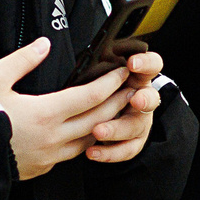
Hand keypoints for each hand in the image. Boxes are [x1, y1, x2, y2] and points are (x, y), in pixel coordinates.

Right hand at [0, 38, 147, 180]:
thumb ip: (22, 60)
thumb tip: (43, 44)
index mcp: (44, 114)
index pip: (90, 97)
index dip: (110, 83)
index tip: (121, 72)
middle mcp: (52, 138)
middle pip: (98, 119)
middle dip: (118, 103)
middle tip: (131, 89)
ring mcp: (48, 157)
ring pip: (89, 141)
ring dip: (105, 124)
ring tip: (114, 110)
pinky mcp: (40, 168)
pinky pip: (71, 154)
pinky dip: (84, 141)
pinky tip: (84, 132)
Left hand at [83, 49, 163, 163]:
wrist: (106, 109)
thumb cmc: (95, 87)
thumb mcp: (94, 70)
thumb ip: (88, 62)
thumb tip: (48, 47)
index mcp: (136, 74)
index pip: (151, 64)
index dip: (146, 63)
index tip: (132, 63)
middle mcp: (141, 96)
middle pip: (150, 97)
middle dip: (144, 99)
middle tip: (135, 100)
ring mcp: (139, 120)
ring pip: (136, 126)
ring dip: (118, 129)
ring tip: (98, 131)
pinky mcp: (133, 140)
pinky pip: (127, 149)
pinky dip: (111, 152)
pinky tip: (92, 152)